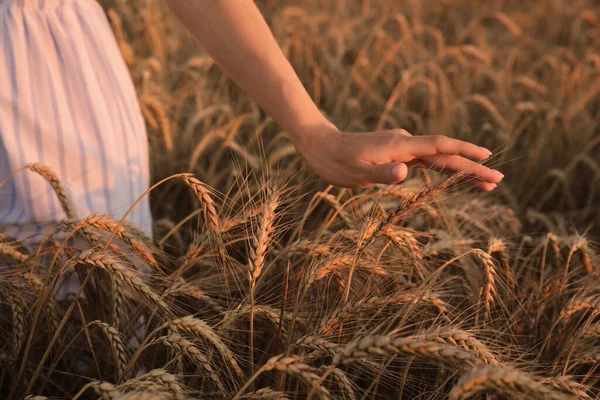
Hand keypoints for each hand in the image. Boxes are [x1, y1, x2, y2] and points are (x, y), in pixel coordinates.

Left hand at [292, 126, 503, 189]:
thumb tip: (404, 173)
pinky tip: (452, 177)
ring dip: (460, 170)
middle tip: (498, 181)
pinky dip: (442, 170)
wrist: (320, 145)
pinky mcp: (396, 154)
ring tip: (485, 184)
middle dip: (471, 167)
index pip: (439, 147)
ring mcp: (401, 148)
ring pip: (438, 159)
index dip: (464, 152)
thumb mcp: (355, 172)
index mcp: (399, 146)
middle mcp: (404, 144)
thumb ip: (381, 173)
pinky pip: (426, 162)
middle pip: (445, 155)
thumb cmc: (335, 161)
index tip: (487, 158)